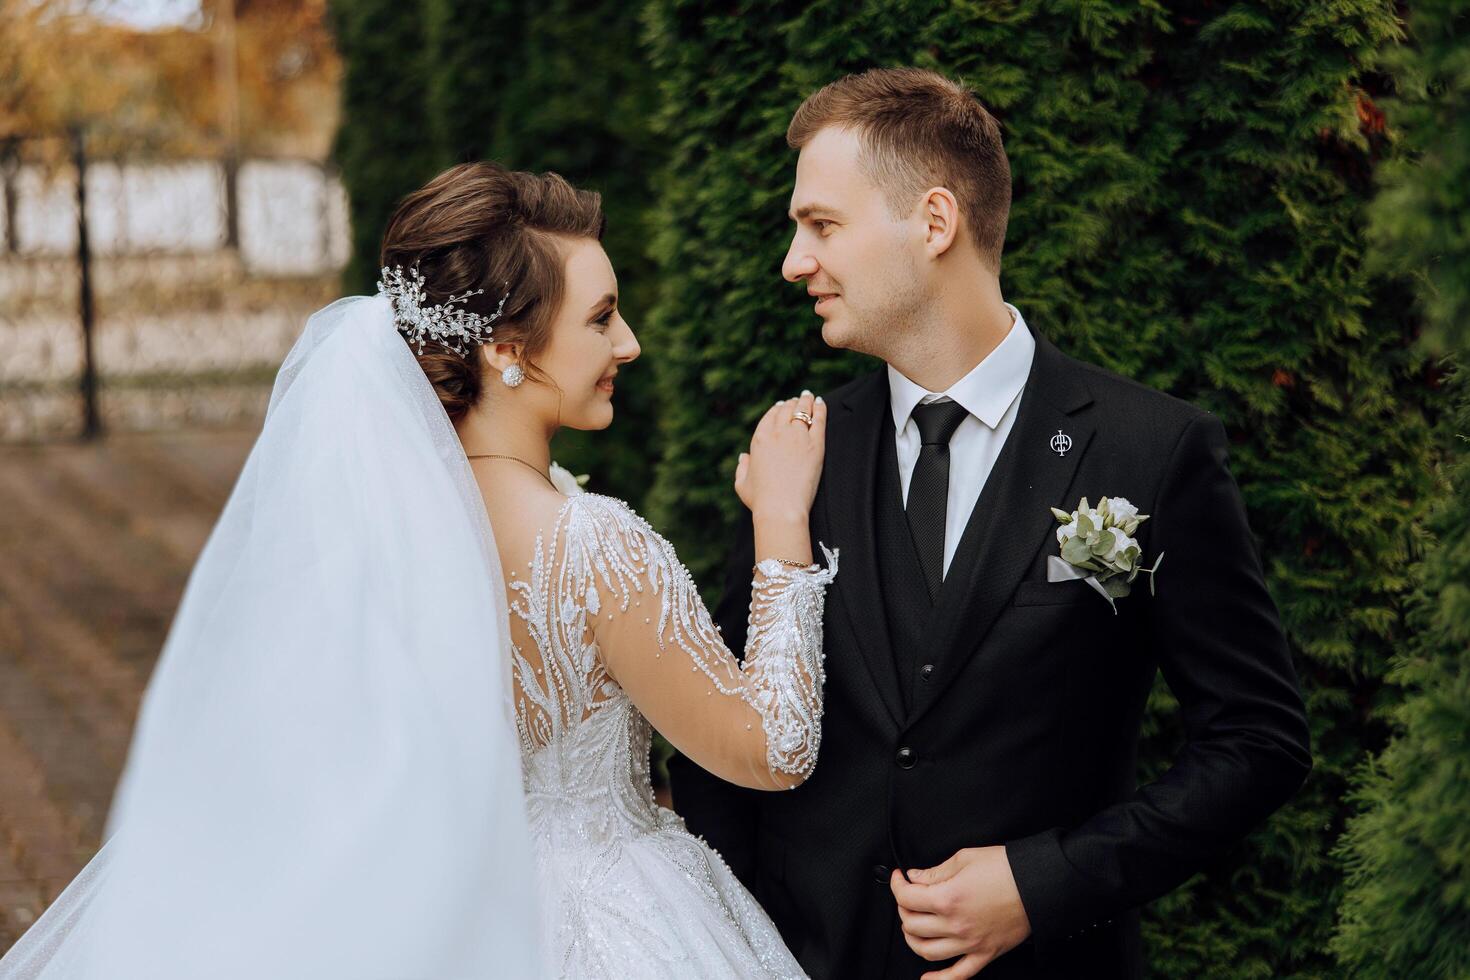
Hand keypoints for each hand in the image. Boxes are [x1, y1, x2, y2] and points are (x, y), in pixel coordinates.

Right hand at [735, 389, 825, 518]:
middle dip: (792, 403)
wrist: (780, 507)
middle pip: (786, 410)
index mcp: (759, 439)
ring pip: (802, 410)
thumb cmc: (761, 500)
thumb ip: (742, 467)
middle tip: (798, 400)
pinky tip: (821, 403)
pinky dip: (820, 408)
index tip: (782, 406)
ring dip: (806, 401)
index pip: (770, 417)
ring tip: (810, 397)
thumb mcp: (742, 484)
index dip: (777, 410)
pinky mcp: (815, 444)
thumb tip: (743, 457)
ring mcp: (797, 436)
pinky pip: (819, 419)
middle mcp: (777, 433)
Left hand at [889, 846, 1031, 978]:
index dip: (897, 884)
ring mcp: (970, 943)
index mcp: (948, 898)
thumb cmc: (1008, 869)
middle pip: (911, 924)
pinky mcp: (985, 953)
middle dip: (903, 908)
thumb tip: (916, 877)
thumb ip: (936, 871)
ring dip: (912, 938)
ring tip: (913, 925)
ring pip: (926, 951)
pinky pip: (959, 974)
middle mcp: (956, 924)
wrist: (1039, 884)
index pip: (906, 897)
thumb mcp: (966, 858)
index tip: (900, 878)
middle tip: (908, 896)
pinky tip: (927, 979)